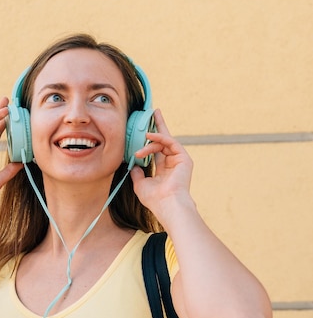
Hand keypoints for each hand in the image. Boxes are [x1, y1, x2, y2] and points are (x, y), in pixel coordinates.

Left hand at [129, 109, 193, 223]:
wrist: (167, 204)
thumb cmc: (155, 199)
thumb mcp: (140, 184)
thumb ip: (137, 173)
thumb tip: (133, 165)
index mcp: (164, 170)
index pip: (157, 151)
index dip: (150, 141)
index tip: (143, 132)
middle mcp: (173, 163)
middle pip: (165, 140)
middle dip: (158, 126)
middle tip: (153, 112)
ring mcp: (179, 160)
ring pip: (165, 142)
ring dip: (150, 140)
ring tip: (140, 145)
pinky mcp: (184, 158)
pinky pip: (170, 142)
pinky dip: (159, 138)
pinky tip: (149, 136)